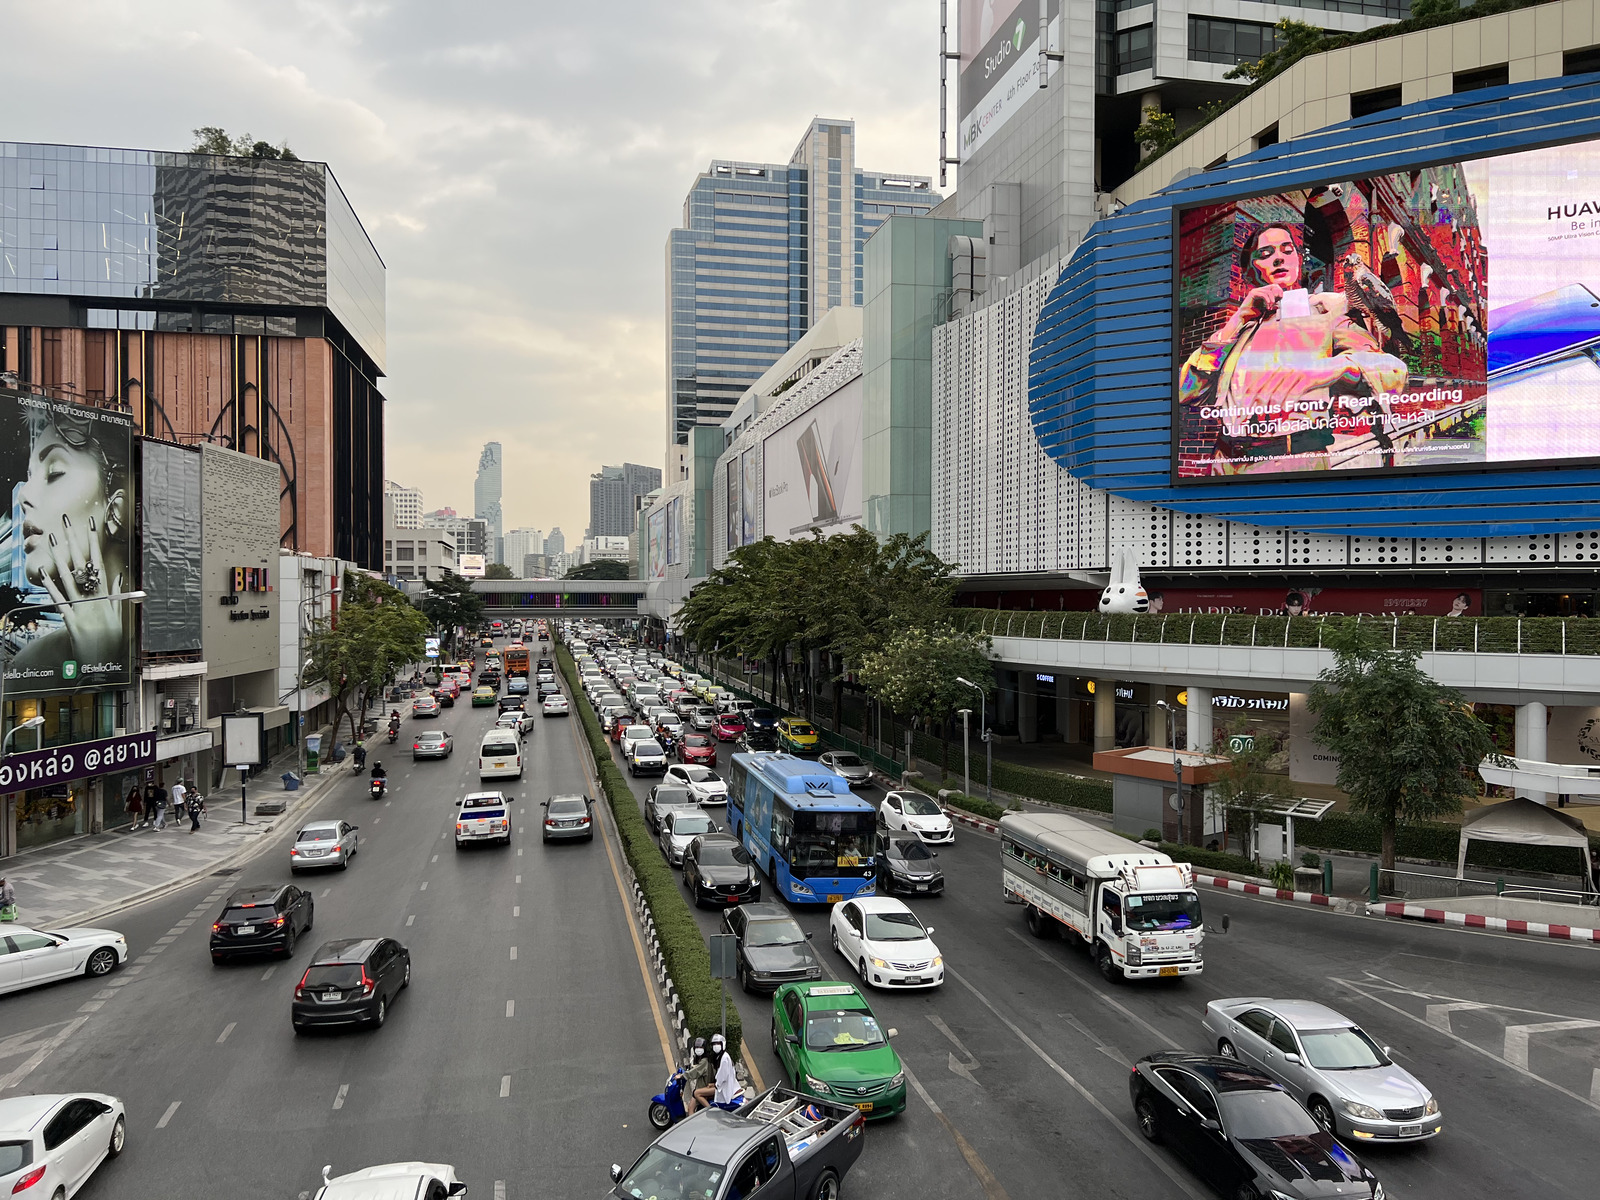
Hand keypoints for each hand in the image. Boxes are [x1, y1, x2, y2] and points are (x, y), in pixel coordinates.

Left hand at [35, 514, 124, 663]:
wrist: (103, 666)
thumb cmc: (111, 643)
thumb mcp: (119, 618)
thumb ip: (118, 596)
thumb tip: (121, 576)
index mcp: (108, 598)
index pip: (100, 564)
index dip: (95, 544)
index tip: (90, 525)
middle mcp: (95, 601)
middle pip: (83, 566)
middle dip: (75, 543)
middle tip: (67, 523)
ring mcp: (83, 610)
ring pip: (70, 579)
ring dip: (61, 559)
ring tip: (53, 540)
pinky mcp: (71, 621)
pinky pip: (60, 601)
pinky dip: (52, 588)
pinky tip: (45, 574)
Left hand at [1229, 354, 1353, 409]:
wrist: (1332, 367)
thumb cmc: (1308, 377)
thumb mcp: (1289, 382)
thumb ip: (1275, 391)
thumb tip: (1259, 407)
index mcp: (1274, 371)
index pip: (1253, 387)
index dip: (1245, 402)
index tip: (1241, 415)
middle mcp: (1282, 370)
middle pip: (1262, 392)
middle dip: (1256, 409)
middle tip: (1256, 420)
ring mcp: (1295, 373)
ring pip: (1276, 394)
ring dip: (1273, 409)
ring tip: (1273, 416)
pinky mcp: (1308, 378)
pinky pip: (1294, 393)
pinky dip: (1288, 403)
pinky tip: (1287, 409)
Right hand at [1232, 284, 1283, 323]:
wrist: (1244, 316)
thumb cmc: (1253, 312)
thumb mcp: (1265, 307)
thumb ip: (1271, 304)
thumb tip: (1278, 303)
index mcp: (1262, 291)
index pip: (1273, 286)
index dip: (1279, 291)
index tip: (1280, 298)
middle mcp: (1259, 289)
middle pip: (1272, 286)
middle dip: (1276, 294)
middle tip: (1275, 302)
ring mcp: (1255, 291)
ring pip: (1268, 292)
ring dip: (1271, 300)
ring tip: (1270, 306)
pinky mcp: (1253, 293)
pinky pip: (1263, 294)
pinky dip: (1267, 300)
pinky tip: (1267, 306)